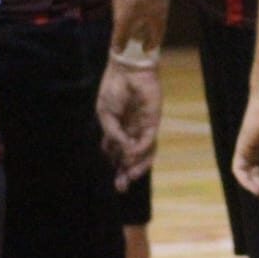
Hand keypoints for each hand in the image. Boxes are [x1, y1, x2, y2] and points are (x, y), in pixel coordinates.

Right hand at [97, 60, 161, 190]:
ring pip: (144, 152)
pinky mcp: (153, 120)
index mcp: (117, 129)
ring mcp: (142, 126)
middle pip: (130, 157)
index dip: (114, 167)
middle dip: (125, 173)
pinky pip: (148, 139)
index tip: (113, 181)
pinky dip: (140, 149)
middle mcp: (131, 130)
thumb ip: (113, 134)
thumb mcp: (105, 114)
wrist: (127, 69)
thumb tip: (123, 153)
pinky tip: (132, 153)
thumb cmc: (114, 88)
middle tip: (121, 187)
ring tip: (130, 176)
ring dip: (137, 165)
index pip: (116, 154)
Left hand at [109, 0, 169, 56]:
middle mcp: (162, 4)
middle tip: (142, 35)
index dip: (152, 43)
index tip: (146, 49)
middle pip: (158, 21)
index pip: (158, 34)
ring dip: (146, 15)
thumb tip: (118, 51)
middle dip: (150, 29)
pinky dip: (143, 4)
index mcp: (159, 16)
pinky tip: (135, 0)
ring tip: (137, 18)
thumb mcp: (124, 18)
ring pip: (153, 8)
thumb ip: (121, 35)